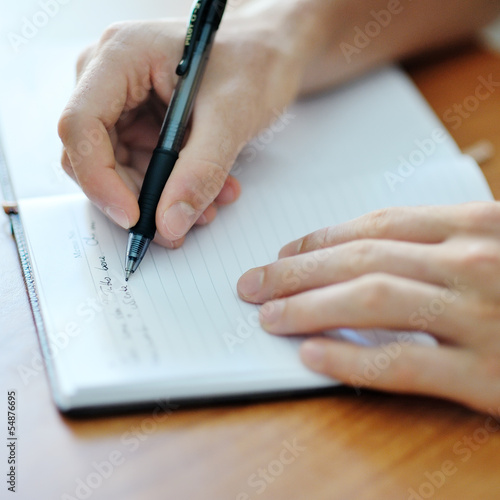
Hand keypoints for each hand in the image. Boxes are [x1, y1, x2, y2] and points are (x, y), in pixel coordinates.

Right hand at [57, 8, 306, 245]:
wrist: (271, 53)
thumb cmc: (254, 62)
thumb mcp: (231, 117)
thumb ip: (200, 172)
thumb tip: (169, 225)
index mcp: (121, 56)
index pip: (81, 125)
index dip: (100, 179)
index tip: (135, 218)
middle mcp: (112, 79)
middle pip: (96, 155)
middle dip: (139, 198)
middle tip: (179, 226)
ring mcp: (125, 103)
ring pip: (122, 170)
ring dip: (163, 198)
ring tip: (210, 206)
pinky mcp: (142, 123)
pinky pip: (145, 168)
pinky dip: (175, 188)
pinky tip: (211, 191)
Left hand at [237, 202, 499, 413]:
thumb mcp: (497, 244)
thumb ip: (441, 241)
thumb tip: (367, 252)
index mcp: (477, 225)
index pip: (376, 226)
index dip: (321, 239)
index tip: (285, 252)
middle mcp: (474, 262)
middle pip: (361, 259)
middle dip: (296, 270)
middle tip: (253, 282)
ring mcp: (481, 316)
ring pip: (371, 302)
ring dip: (308, 307)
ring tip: (267, 315)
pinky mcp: (489, 374)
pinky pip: (404, 363)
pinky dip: (352, 360)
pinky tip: (312, 356)